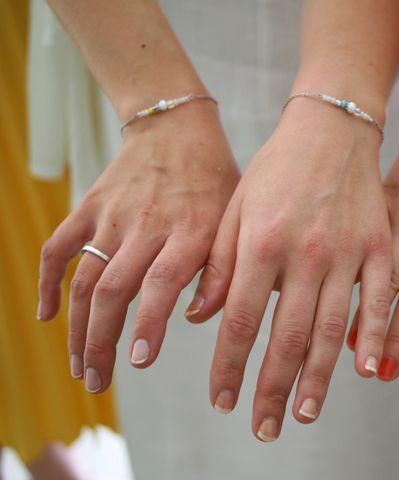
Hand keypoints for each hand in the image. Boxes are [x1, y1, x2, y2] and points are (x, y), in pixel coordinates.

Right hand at [38, 100, 239, 392]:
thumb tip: (197, 319)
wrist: (176, 128)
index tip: (139, 361)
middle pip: (112, 290)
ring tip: (79, 365)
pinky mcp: (89, 207)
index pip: (163, 282)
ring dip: (77, 328)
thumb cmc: (214, 179)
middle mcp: (147, 226)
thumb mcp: (235, 218)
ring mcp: (112, 216)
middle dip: (101, 343)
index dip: (149, 323)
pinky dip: (48, 282)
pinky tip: (47, 315)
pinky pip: (58, 247)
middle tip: (98, 381)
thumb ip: (223, 269)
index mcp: (190, 230)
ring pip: (84, 279)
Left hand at [186, 99, 391, 439]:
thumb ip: (219, 265)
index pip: (241, 320)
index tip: (223, 400)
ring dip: (318, 376)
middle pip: (286, 336)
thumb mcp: (235, 208)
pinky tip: (366, 370)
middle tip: (264, 428)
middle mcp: (305, 252)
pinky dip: (374, 336)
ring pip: (331, 327)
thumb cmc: (276, 168)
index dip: (230, 366)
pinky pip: (379, 299)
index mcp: (262, 242)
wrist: (330, 129)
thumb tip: (199, 319)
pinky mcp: (380, 245)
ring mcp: (348, 250)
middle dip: (272, 387)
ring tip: (305, 413)